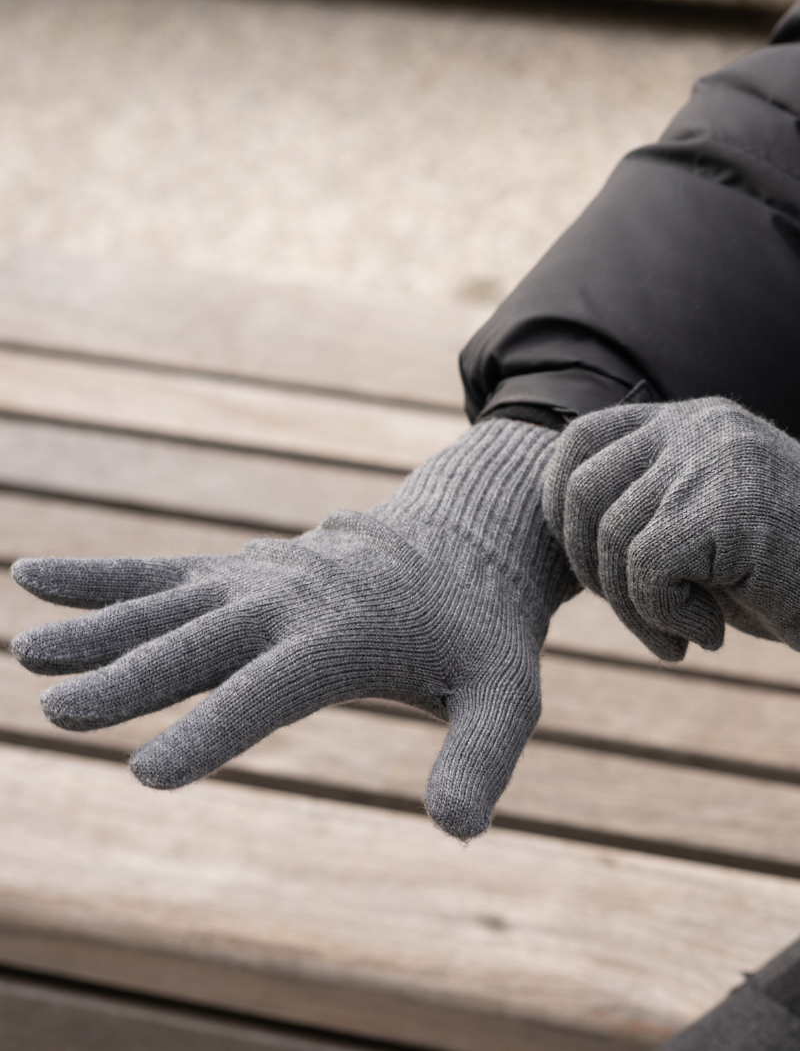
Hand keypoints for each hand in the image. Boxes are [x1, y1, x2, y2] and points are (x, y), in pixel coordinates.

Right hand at [11, 419, 575, 839]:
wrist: (463, 542)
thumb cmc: (481, 632)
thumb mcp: (507, 697)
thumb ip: (481, 757)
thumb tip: (456, 829)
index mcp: (346, 634)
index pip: (269, 690)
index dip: (211, 732)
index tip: (148, 773)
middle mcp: (290, 599)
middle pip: (198, 642)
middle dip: (131, 680)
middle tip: (60, 711)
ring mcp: (260, 578)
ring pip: (166, 604)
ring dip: (98, 628)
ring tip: (27, 651)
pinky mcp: (242, 569)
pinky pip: (163, 573)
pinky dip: (104, 579)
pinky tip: (34, 578)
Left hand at [542, 397, 799, 660]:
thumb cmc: (780, 571)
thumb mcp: (699, 525)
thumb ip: (641, 508)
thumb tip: (558, 525)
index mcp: (686, 422)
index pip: (580, 443)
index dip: (559, 505)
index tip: (587, 563)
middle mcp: (697, 427)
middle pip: (583, 492)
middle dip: (591, 569)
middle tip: (642, 615)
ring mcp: (713, 459)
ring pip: (612, 538)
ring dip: (634, 608)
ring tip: (683, 632)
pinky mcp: (728, 505)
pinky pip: (644, 568)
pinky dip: (662, 616)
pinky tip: (707, 634)